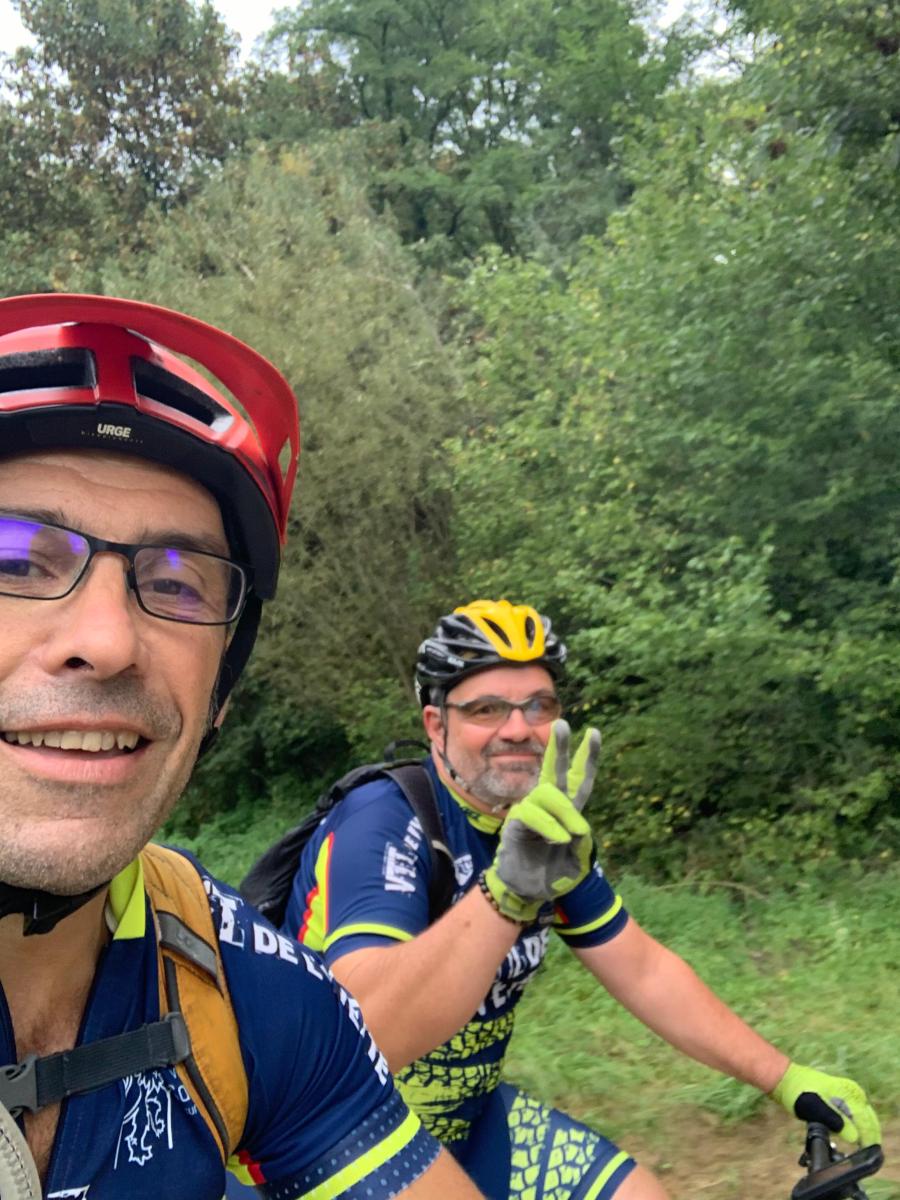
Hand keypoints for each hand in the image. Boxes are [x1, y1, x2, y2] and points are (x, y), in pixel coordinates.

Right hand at [483, 719, 598, 922]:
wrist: (528, 891)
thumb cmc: (552, 872)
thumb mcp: (577, 858)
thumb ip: (580, 839)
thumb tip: (578, 824)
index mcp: (567, 809)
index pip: (579, 779)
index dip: (588, 757)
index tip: (594, 732)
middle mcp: (548, 805)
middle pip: (556, 771)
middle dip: (560, 747)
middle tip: (562, 722)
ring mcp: (531, 811)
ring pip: (547, 793)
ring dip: (564, 812)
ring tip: (574, 835)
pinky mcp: (516, 824)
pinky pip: (533, 815)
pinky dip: (549, 826)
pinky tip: (559, 839)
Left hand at [770, 1062, 880, 1145]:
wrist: (786, 1080)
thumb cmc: (799, 1092)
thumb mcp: (816, 1109)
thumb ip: (836, 1122)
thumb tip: (855, 1138)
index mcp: (850, 1094)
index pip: (867, 1122)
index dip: (869, 1140)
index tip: (866, 1154)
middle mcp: (853, 1093)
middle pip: (868, 1120)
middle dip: (868, 1137)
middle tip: (863, 1153)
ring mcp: (848, 1095)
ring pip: (863, 1118)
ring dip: (862, 1132)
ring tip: (858, 1147)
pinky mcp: (842, 1099)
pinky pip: (855, 1115)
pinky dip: (855, 1126)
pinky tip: (850, 1136)